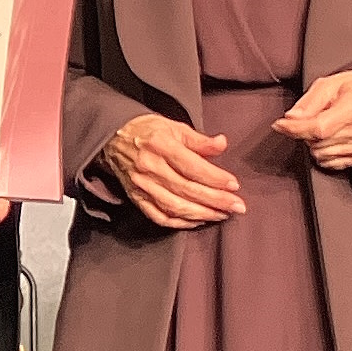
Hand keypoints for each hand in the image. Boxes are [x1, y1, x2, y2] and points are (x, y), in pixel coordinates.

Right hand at [97, 113, 245, 229]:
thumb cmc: (148, 131)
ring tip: (222, 214)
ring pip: (175, 206)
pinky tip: (197, 221)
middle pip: (187, 190)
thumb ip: (199, 140)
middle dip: (216, 200)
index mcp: (161, 146)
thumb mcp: (174, 127)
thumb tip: (222, 144)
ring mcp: (142, 186)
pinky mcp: (137, 198)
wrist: (114, 138)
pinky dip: (180, 223)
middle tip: (237, 206)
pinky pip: (159, 216)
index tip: (234, 185)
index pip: (192, 167)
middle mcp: (150, 168)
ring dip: (202, 214)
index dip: (215, 178)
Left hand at [275, 69, 351, 172]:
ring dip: (314, 143)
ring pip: (321, 155)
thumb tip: (292, 118)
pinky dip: (323, 153)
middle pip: (318, 142)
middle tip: (312, 118)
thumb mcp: (330, 83)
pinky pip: (331, 163)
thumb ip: (309, 101)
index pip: (319, 127)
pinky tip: (330, 139)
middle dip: (305, 132)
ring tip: (325, 126)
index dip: (295, 129)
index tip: (279, 125)